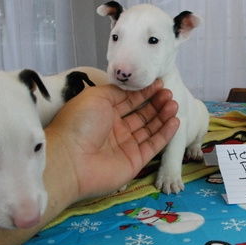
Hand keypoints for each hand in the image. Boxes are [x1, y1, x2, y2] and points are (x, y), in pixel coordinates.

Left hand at [45, 79, 178, 201]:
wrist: (70, 160)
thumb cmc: (79, 124)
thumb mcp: (96, 97)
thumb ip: (117, 92)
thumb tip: (132, 89)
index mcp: (103, 113)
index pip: (128, 100)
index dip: (144, 92)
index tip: (159, 83)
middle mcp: (115, 129)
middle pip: (141, 114)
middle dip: (156, 103)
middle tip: (169, 93)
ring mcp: (125, 146)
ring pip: (149, 129)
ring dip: (163, 116)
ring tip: (174, 104)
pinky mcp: (135, 161)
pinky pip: (153, 145)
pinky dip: (165, 134)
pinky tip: (175, 121)